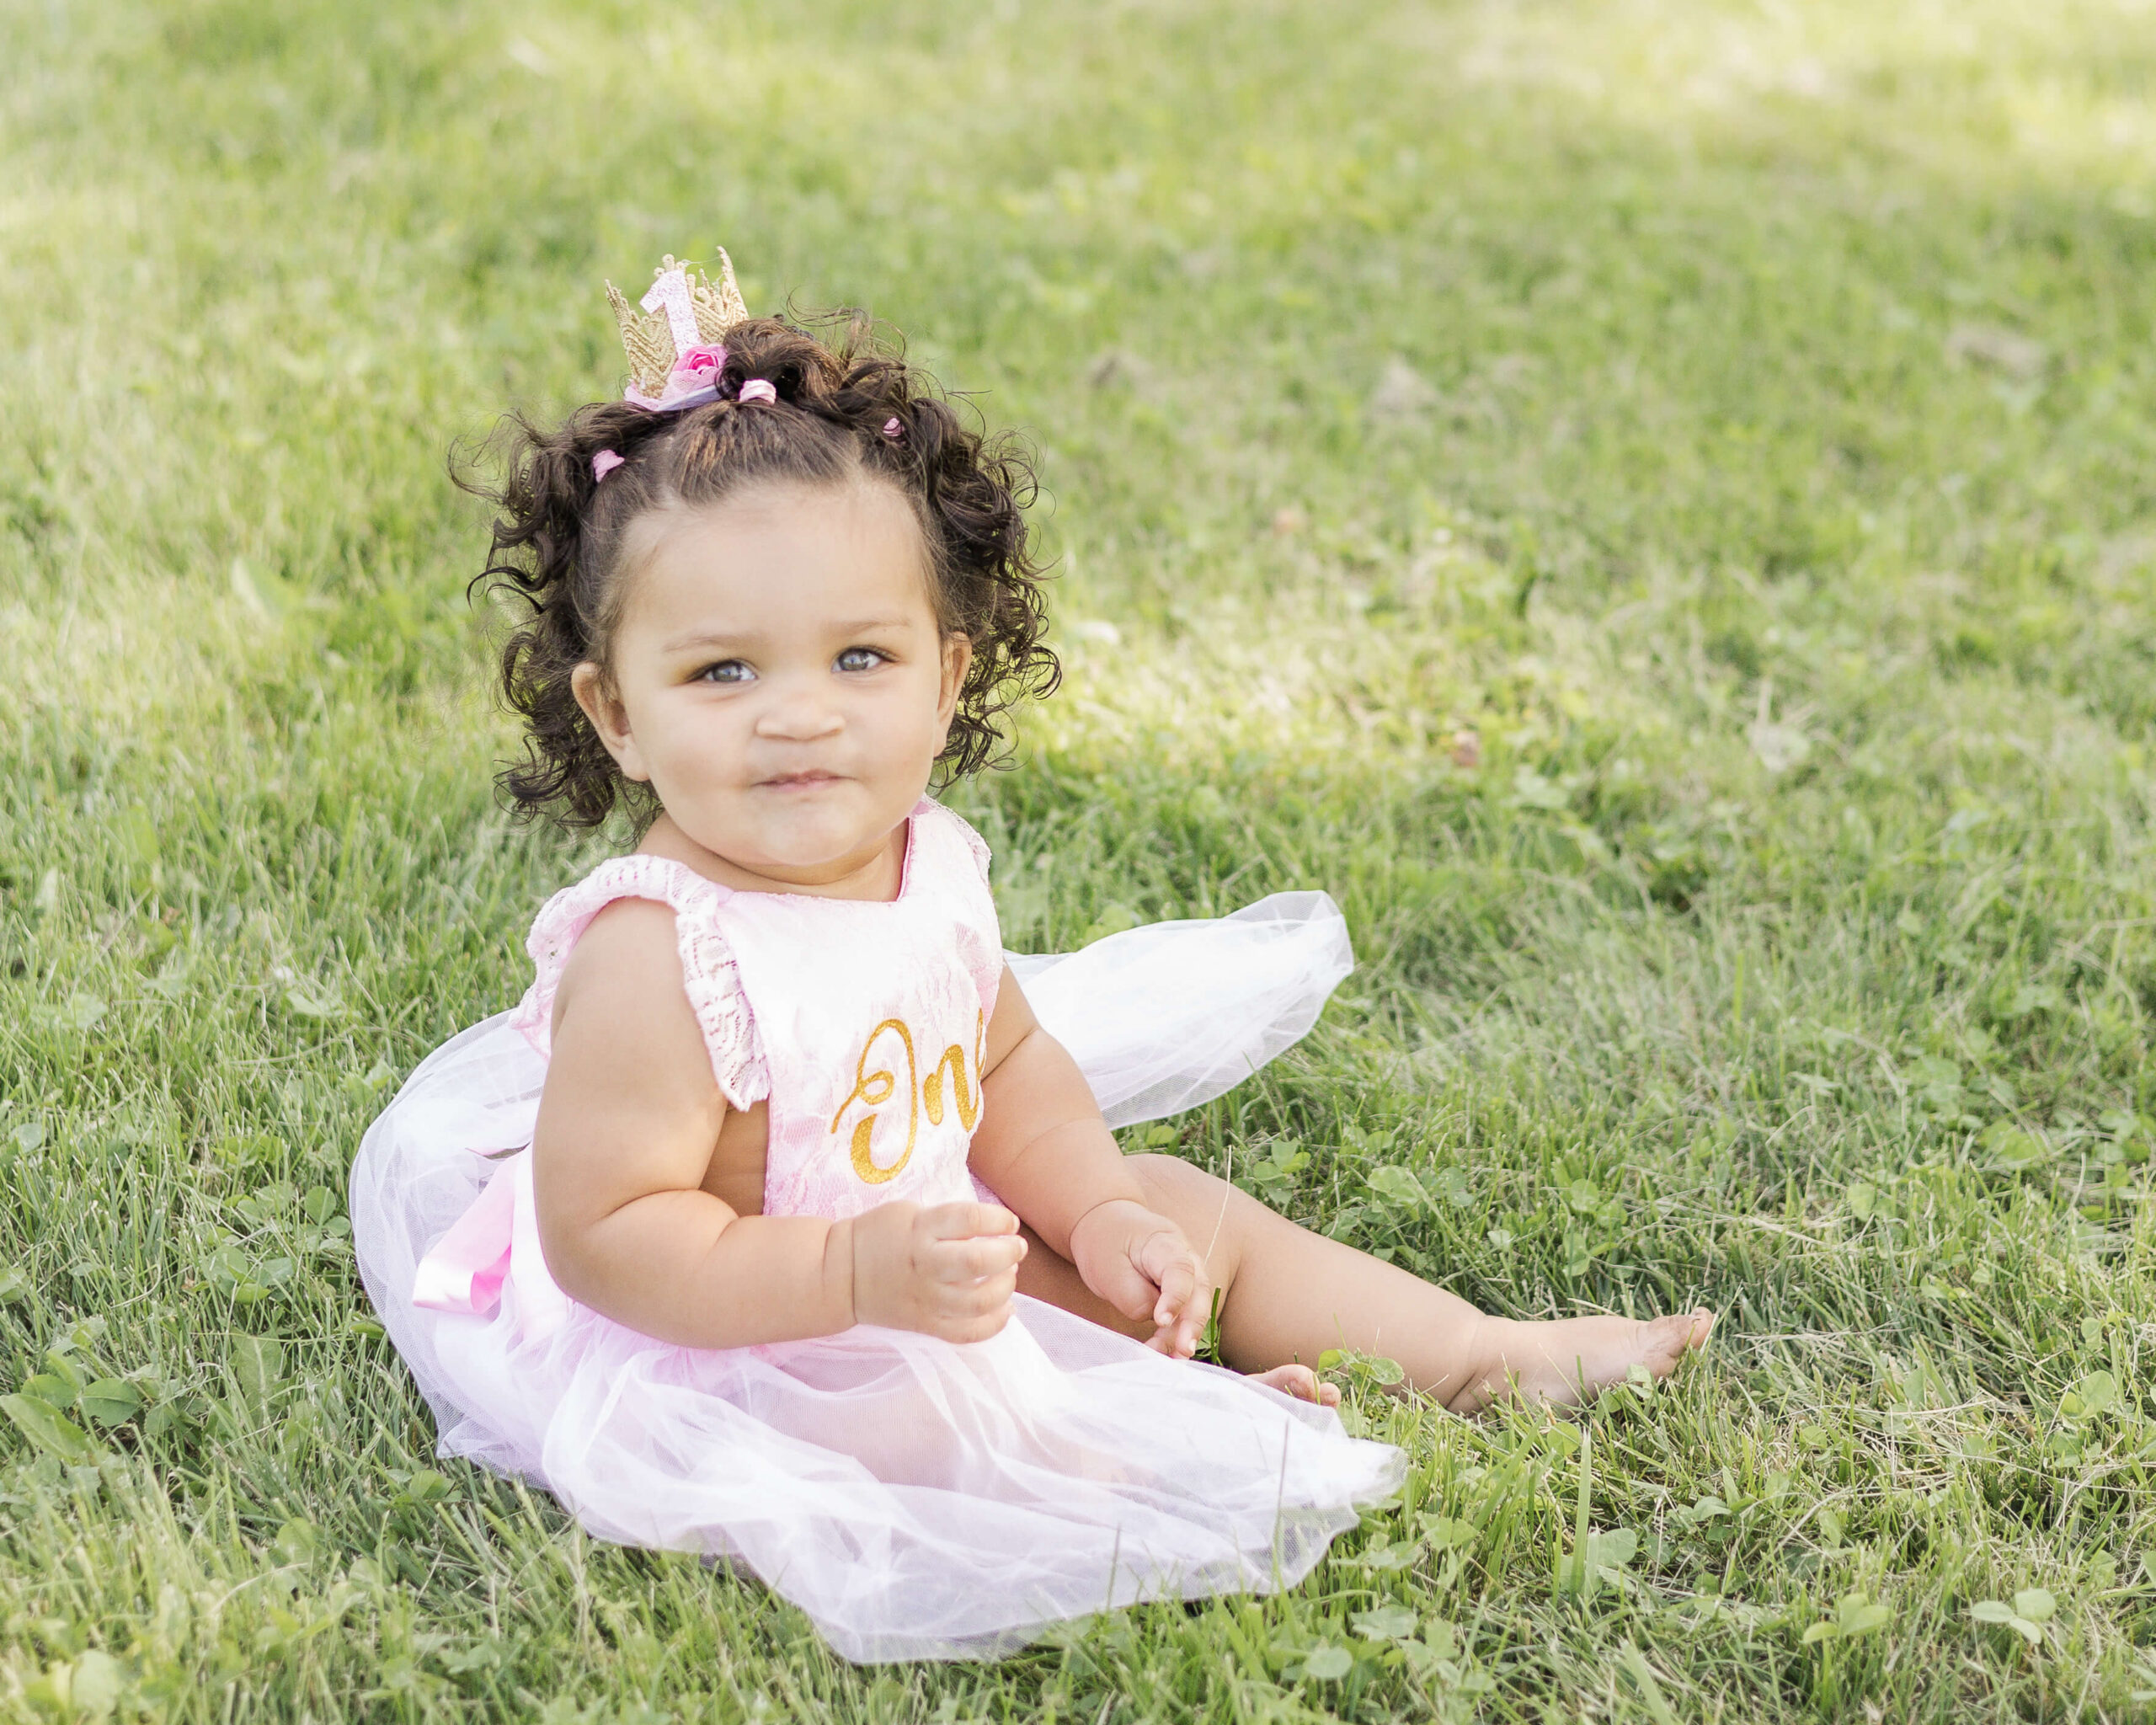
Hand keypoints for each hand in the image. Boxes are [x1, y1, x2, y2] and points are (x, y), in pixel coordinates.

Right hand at [846, 1200, 1026, 1343]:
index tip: (1008, 1221)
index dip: (999, 1219)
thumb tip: (993, 1227)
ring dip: (1005, 1287)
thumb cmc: (880, 1235)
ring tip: (1009, 1274)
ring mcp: (926, 1299)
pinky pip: (966, 1333)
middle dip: (1008, 1253)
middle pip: (977, 1262)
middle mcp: (925, 1265)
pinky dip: (994, 1324)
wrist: (841, 1275)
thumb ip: (948, 1219)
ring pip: (978, 1302)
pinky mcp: (926, 1325)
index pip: (969, 1219)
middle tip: (1017, 1247)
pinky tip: (1006, 1309)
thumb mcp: (911, 1212)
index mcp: (920, 1230)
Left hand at [1069, 1199, 1210, 1357]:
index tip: (1161, 1321)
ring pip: (1196, 1307)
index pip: (1180, 1270)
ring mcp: (1187, 1275)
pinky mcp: (1181, 1292)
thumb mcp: (1108, 1267)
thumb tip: (1156, 1321)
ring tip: (1170, 1361)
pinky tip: (1167, 1355)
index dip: (1175, 1298)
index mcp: (1164, 1242)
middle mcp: (1185, 1257)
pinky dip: (1178, 1335)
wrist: (1105, 1225)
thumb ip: (1132, 1296)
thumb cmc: (1105, 1243)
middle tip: (1181, 1351)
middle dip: (1193, 1324)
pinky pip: (1186, 1314)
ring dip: (1185, 1336)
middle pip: (1199, 1291)